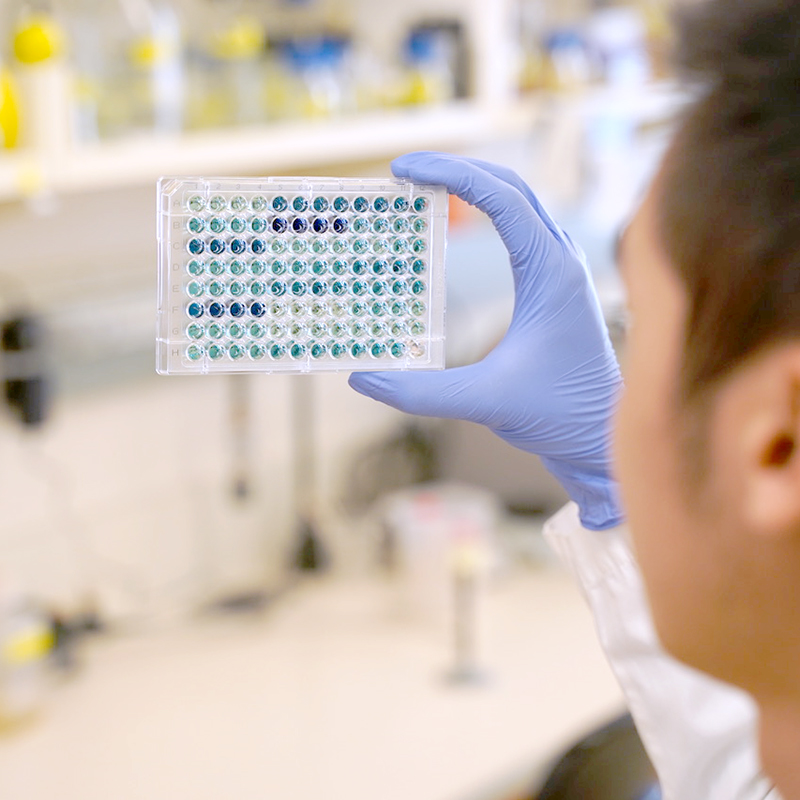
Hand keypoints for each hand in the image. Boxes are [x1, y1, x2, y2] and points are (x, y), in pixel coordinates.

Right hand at [349, 152, 623, 529]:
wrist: (602, 437)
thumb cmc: (559, 415)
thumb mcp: (486, 402)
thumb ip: (422, 392)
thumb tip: (362, 380)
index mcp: (551, 273)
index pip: (501, 198)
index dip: (450, 174)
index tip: (403, 170)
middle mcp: (562, 261)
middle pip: (511, 187)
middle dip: (457, 170)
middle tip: (404, 172)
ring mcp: (562, 271)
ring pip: (520, 204)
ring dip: (474, 187)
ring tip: (425, 189)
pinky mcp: (555, 287)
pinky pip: (522, 229)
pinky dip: (487, 213)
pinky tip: (459, 227)